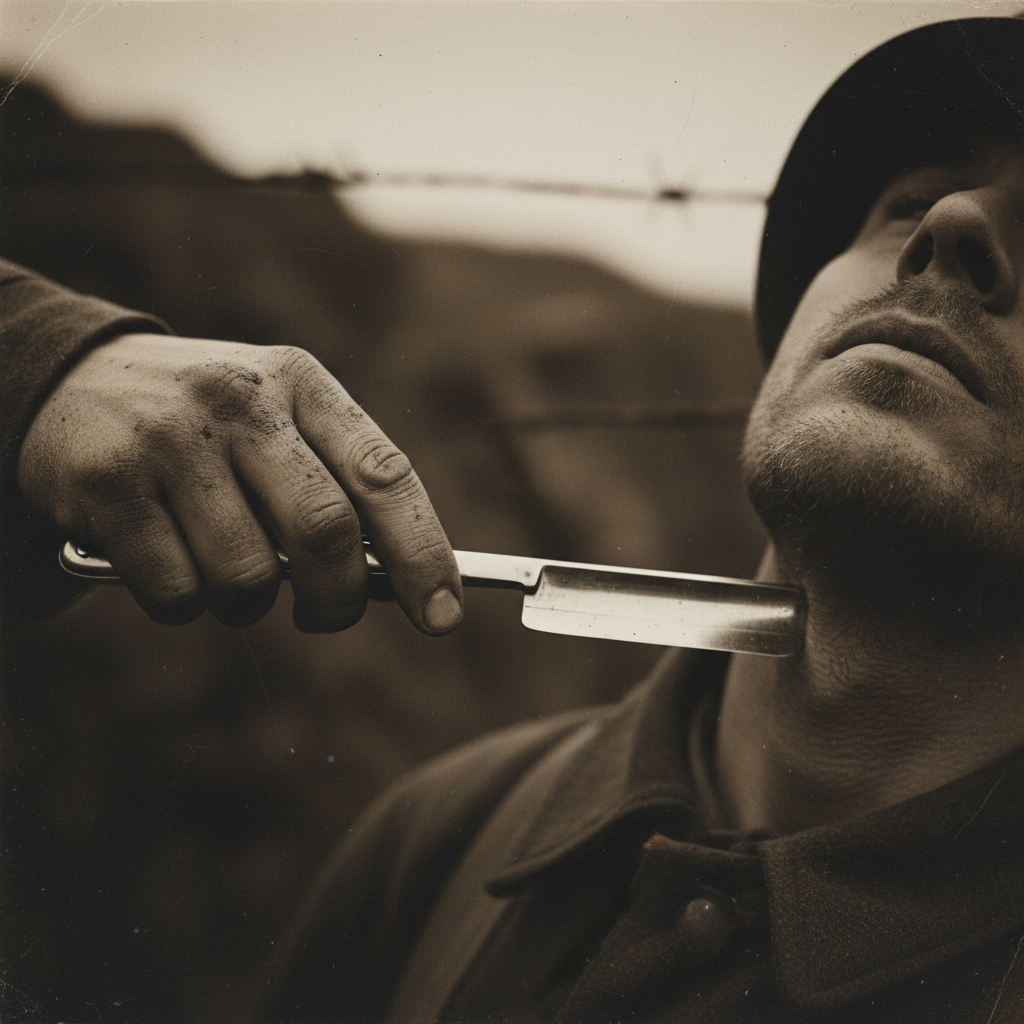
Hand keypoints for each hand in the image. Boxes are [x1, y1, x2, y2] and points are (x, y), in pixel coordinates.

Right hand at [17, 334, 462, 632]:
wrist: (72, 382)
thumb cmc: (208, 426)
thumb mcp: (278, 422)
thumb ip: (334, 486)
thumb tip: (393, 583)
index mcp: (302, 385)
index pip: (385, 475)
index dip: (424, 553)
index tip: (443, 615)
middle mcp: (241, 402)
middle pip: (326, 532)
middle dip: (339, 600)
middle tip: (325, 616)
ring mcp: (171, 440)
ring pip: (250, 577)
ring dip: (250, 605)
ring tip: (226, 572)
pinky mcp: (108, 485)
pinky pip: (178, 594)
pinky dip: (185, 605)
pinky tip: (166, 562)